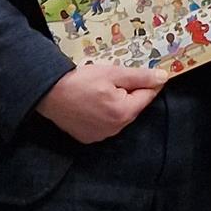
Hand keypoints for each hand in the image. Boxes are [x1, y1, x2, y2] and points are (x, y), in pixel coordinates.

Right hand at [35, 64, 167, 143]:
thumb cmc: (80, 80)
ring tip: (102, 90)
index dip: (147, 83)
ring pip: (120, 116)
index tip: (145, 74)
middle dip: (130, 93)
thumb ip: (140, 77)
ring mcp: (100, 135)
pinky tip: (93, 103)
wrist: (47, 92)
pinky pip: (105, 124)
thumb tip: (164, 78)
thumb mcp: (112, 73)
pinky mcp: (88, 137)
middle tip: (115, 80)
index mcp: (123, 113)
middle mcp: (114, 129)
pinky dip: (104, 114)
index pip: (147, 96)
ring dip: (118, 104)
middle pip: (134, 107)